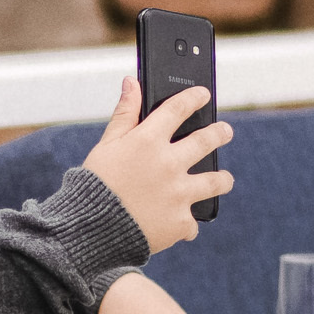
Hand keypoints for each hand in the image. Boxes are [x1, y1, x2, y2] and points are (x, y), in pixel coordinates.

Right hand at [79, 78, 234, 252]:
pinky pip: (192, 221)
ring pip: (216, 181)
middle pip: (208, 140)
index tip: (202, 95)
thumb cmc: (93, 185)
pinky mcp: (180, 222)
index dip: (194, 98)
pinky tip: (178, 220)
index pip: (179, 108)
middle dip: (220, 133)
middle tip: (225, 131)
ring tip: (223, 179)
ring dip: (221, 179)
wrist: (88, 231)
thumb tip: (132, 82)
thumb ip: (124, 114)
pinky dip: (185, 221)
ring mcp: (179, 193)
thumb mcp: (105, 146)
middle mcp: (169, 163)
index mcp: (148, 141)